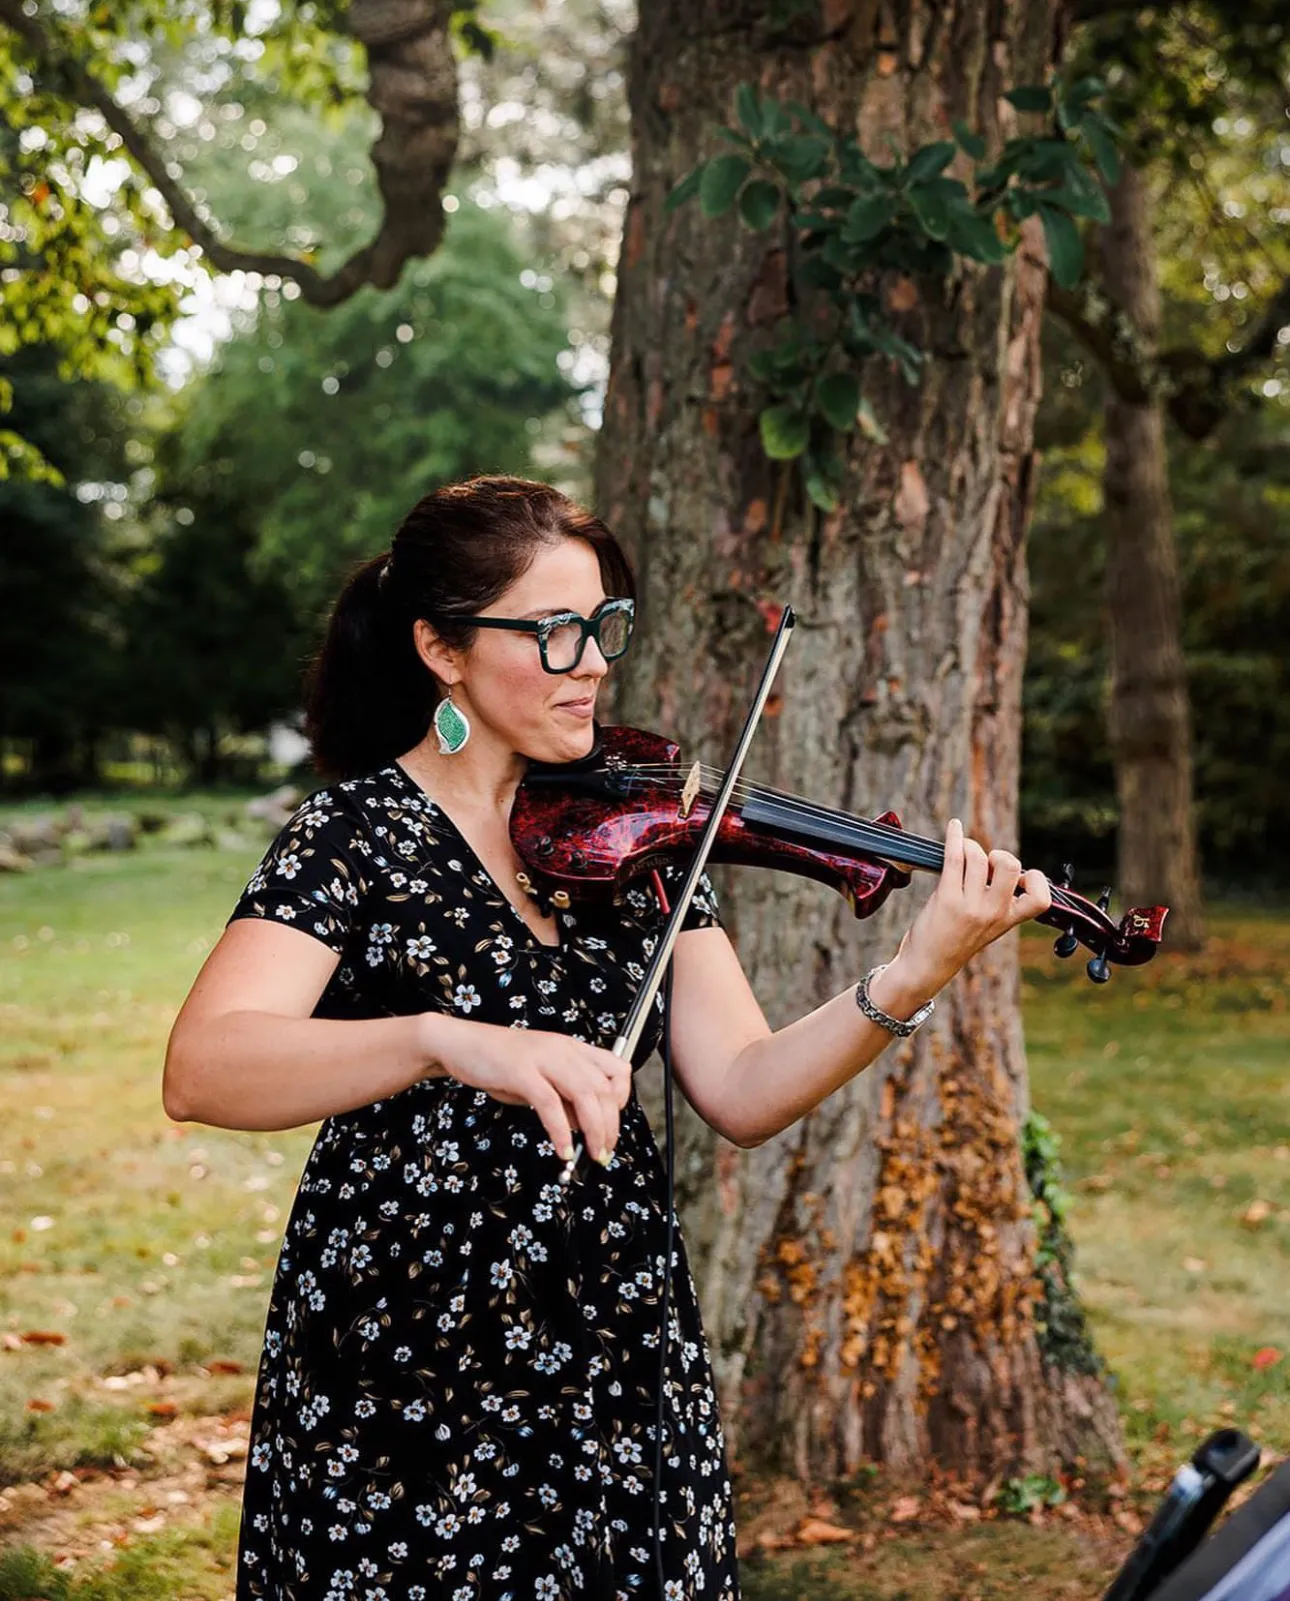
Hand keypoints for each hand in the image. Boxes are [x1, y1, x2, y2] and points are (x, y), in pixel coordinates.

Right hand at [424, 1014, 631, 1165]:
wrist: (460, 1043)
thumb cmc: (499, 1061)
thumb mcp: (540, 1077)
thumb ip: (563, 1097)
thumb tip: (584, 1124)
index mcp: (572, 1048)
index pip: (617, 1068)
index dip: (623, 1098)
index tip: (613, 1122)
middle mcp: (563, 1050)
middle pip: (605, 1088)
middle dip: (611, 1126)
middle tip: (604, 1151)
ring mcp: (543, 1059)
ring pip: (585, 1095)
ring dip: (594, 1131)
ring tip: (592, 1154)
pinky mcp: (521, 1072)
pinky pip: (550, 1105)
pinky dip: (561, 1132)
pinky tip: (562, 1149)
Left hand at [886, 818, 1051, 998]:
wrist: (927, 966)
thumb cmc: (955, 941)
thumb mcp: (988, 927)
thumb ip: (999, 902)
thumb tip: (999, 864)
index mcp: (1008, 920)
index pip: (1041, 899)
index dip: (1035, 879)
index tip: (1018, 877)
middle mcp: (993, 913)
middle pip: (1010, 866)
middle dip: (999, 855)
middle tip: (985, 864)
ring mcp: (970, 906)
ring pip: (978, 858)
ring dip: (970, 846)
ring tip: (962, 853)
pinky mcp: (946, 899)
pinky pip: (954, 857)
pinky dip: (954, 837)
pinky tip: (953, 827)